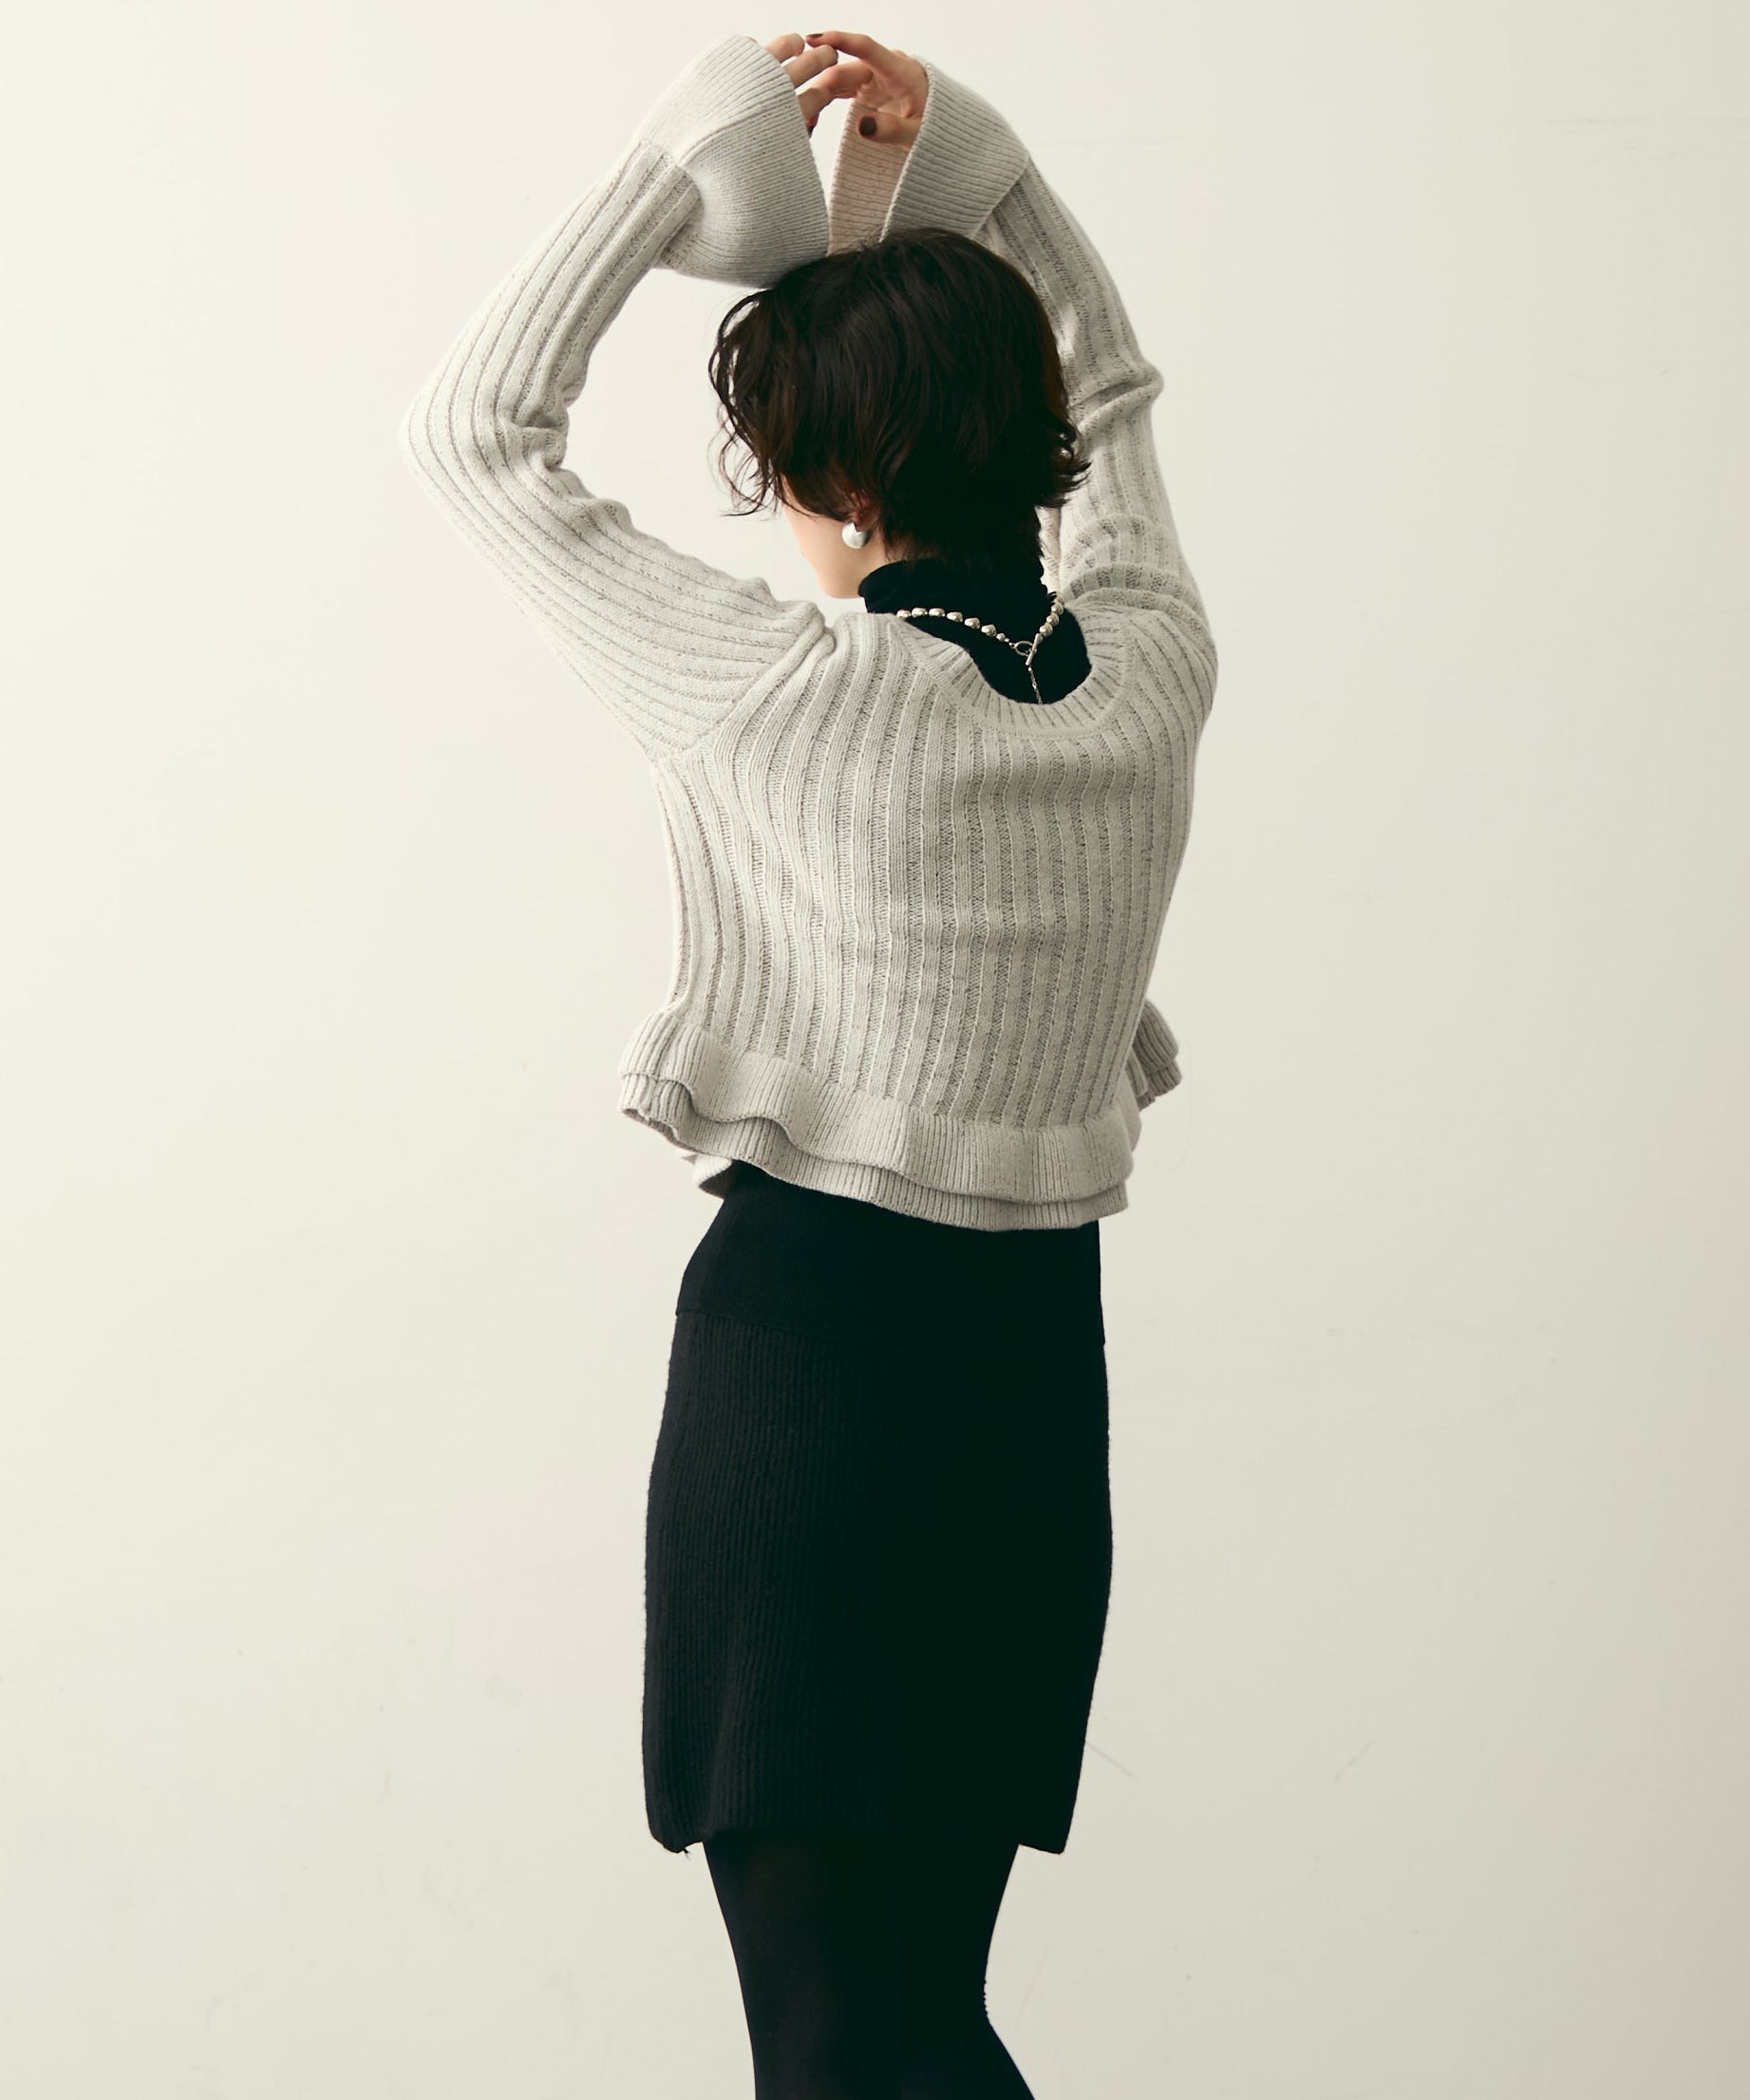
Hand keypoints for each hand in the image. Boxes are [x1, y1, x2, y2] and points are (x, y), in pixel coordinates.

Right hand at [764, 28, 927, 143]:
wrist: (945, 127)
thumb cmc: (937, 126)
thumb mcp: (918, 133)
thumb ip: (892, 130)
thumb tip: (862, 126)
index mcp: (900, 71)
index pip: (866, 48)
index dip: (840, 40)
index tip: (814, 40)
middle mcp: (884, 69)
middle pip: (846, 70)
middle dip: (821, 84)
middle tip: (800, 104)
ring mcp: (874, 78)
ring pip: (840, 80)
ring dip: (820, 93)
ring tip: (801, 112)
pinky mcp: (868, 89)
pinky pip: (843, 90)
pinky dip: (827, 100)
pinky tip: (811, 113)